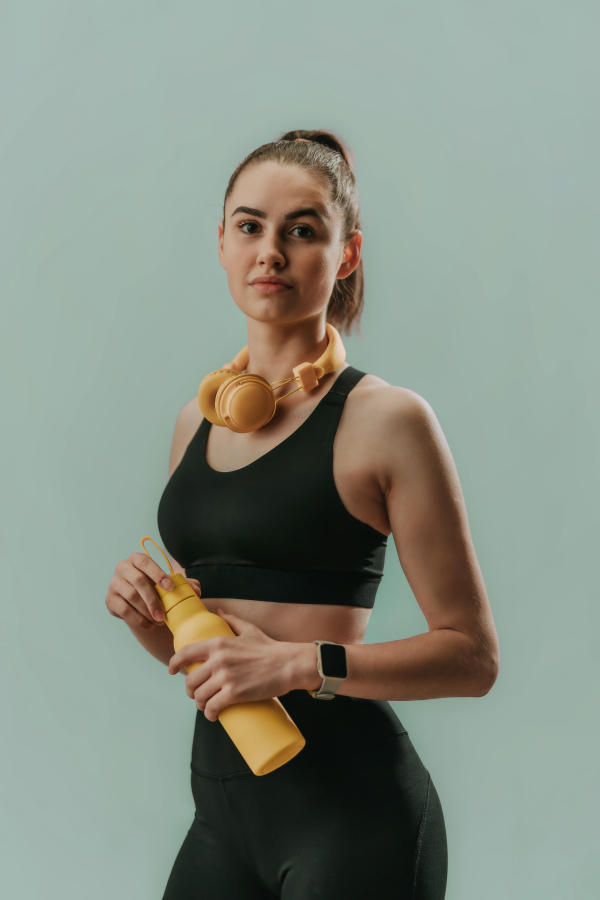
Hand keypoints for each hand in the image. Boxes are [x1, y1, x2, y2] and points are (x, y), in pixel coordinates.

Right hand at [105, 552, 200, 629]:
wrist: (138, 601)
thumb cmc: (156, 588)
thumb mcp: (169, 583)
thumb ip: (184, 584)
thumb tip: (196, 590)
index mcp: (137, 558)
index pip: (146, 562)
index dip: (158, 574)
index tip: (170, 588)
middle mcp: (123, 567)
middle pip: (138, 581)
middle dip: (153, 599)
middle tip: (163, 615)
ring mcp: (114, 583)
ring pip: (131, 597)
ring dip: (147, 611)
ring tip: (159, 621)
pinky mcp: (109, 599)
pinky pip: (123, 610)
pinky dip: (138, 619)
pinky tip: (149, 625)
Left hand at [168, 610, 298, 720]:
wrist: (288, 664)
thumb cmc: (269, 648)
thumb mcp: (248, 630)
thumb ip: (232, 620)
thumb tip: (219, 611)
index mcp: (218, 643)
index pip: (186, 652)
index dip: (174, 663)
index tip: (172, 670)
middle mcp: (218, 660)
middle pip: (191, 680)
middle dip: (190, 690)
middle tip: (196, 694)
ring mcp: (225, 678)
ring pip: (199, 696)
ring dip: (199, 704)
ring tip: (205, 706)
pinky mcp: (234, 694)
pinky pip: (212, 707)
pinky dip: (209, 713)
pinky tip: (212, 715)